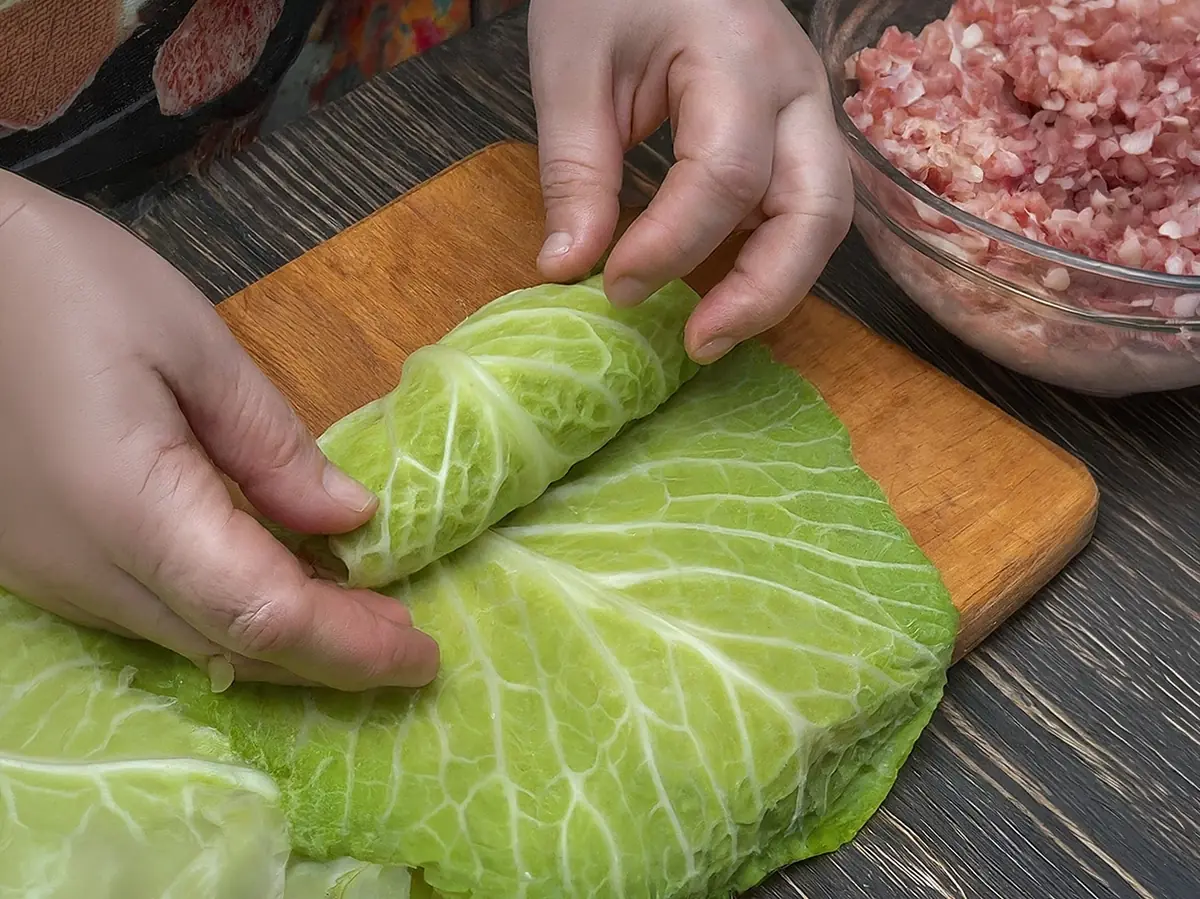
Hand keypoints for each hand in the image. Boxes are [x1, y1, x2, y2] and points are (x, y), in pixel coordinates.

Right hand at [0, 172, 438, 690]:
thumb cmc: (54, 281)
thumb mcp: (187, 342)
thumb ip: (270, 446)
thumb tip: (348, 520)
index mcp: (129, 511)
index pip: (264, 616)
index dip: (350, 647)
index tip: (423, 655)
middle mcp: (83, 570)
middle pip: (228, 648)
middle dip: (329, 656)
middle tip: (407, 639)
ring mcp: (50, 575)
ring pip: (188, 641)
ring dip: (281, 639)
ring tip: (360, 611)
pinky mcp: (37, 561)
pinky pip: (149, 613)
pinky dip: (227, 612)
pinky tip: (271, 581)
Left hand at [528, 0, 851, 362]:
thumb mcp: (572, 68)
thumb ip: (575, 172)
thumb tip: (568, 269)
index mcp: (738, 55)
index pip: (725, 175)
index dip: (671, 246)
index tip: (613, 286)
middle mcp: (795, 86)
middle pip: (817, 209)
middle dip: (762, 291)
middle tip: (698, 343)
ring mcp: (807, 109)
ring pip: (826, 216)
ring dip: (777, 285)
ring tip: (711, 331)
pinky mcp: (796, 131)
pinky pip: (804, 207)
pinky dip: (771, 257)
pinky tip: (722, 289)